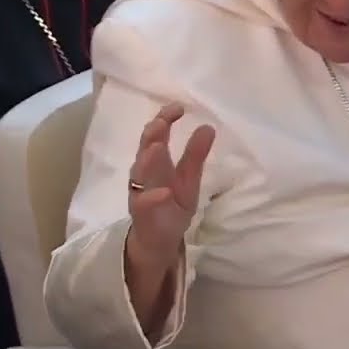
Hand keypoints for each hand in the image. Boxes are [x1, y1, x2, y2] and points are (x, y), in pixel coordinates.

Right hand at [126, 104, 215, 263]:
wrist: (158, 241)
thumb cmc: (172, 205)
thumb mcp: (189, 179)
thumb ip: (195, 155)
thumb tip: (208, 127)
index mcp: (156, 162)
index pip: (157, 134)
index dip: (164, 119)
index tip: (178, 107)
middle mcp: (144, 173)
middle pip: (144, 149)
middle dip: (152, 135)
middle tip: (161, 122)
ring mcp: (140, 193)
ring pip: (139, 173)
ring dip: (147, 161)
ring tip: (157, 148)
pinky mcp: (141, 214)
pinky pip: (144, 204)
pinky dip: (153, 197)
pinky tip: (165, 192)